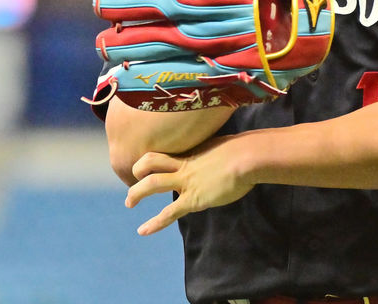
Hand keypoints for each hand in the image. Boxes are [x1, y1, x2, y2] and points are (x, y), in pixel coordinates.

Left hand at [124, 136, 253, 235]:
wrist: (248, 158)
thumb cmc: (244, 150)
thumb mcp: (225, 146)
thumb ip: (218, 152)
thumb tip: (226, 153)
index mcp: (191, 152)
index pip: (165, 152)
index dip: (154, 159)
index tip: (150, 166)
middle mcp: (184, 165)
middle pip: (150, 162)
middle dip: (137, 173)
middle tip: (132, 183)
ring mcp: (187, 182)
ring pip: (152, 183)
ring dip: (136, 193)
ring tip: (129, 203)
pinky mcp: (193, 199)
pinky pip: (169, 212)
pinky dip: (154, 223)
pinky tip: (143, 231)